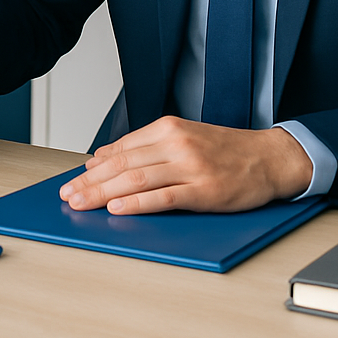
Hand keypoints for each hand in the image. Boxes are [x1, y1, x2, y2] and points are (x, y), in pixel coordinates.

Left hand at [58, 116, 313, 213]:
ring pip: (136, 179)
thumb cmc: (225, 150)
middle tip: (68, 195)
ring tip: (83, 204)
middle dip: (91, 182)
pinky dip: (137, 203)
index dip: (94, 167)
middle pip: (122, 164)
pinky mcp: (203, 190)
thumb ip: (144, 147)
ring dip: (104, 193)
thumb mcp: (182, 137)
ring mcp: (189, 167)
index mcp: (167, 128)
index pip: (120, 149)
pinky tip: (118, 208)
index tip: (73, 179)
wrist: (269, 158)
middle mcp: (175, 144)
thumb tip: (103, 158)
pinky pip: (164, 197)